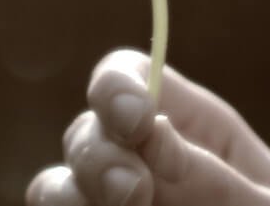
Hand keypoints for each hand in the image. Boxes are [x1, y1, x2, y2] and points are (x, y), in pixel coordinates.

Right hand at [26, 49, 269, 205]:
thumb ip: (215, 178)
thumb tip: (152, 137)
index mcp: (188, 129)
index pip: (129, 75)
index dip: (116, 87)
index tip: (136, 123)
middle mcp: (138, 162)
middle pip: (85, 132)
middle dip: (99, 158)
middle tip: (134, 194)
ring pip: (53, 187)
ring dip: (67, 197)